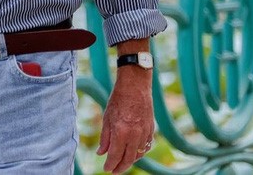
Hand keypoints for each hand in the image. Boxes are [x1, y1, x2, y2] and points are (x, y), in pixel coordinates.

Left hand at [97, 47, 153, 172]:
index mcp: (121, 132)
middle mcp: (134, 135)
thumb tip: (101, 153)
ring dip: (130, 161)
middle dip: (120, 167)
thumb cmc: (118, 100)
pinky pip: (146, 146)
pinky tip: (133, 152)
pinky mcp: (151, 129)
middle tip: (114, 171)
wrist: (135, 86)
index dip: (110, 164)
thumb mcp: (107, 118)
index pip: (115, 156)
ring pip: (138, 154)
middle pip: (128, 159)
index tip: (106, 169)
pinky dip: (139, 152)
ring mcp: (144, 133)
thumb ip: (105, 137)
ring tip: (122, 163)